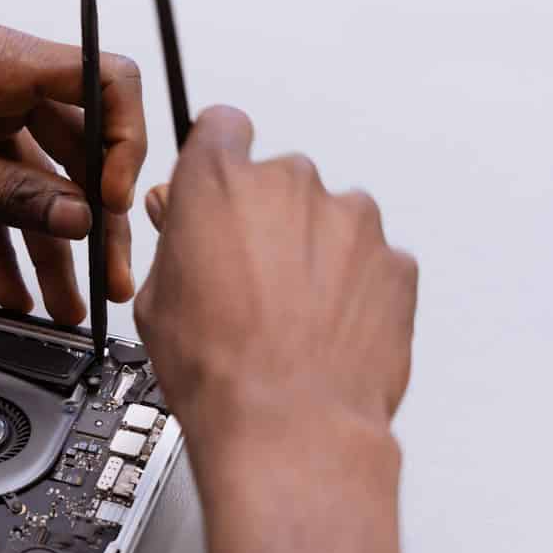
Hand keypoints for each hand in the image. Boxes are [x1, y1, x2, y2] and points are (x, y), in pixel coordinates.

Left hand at [0, 25, 146, 323]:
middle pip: (77, 148)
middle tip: (111, 277)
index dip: (124, 144)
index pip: (106, 82)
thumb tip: (78, 215)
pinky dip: (4, 241)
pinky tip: (15, 290)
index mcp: (0, 62)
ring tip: (70, 303)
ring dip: (52, 245)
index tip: (112, 202)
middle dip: (95, 218)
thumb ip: (10, 196)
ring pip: (35, 184)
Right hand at [135, 106, 418, 457]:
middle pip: (277, 180)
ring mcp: (352, 221)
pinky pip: (368, 261)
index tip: (213, 187)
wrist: (290, 424)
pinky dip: (350, 286)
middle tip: (243, 278)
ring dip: (310, 253)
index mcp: (220, 183)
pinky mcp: (394, 261)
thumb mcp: (157, 302)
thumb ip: (174, 244)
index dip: (214, 158)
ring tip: (286, 316)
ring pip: (327, 220)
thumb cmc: (221, 370)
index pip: (219, 127)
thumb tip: (181, 228)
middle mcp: (291, 186)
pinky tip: (321, 331)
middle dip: (263, 219)